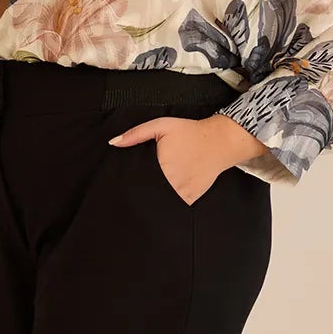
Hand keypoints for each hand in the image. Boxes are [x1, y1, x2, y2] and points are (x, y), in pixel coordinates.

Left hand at [107, 113, 268, 204]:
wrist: (219, 142)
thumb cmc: (190, 132)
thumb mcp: (161, 126)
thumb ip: (136, 134)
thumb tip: (113, 142)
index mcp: (161, 166)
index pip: (136, 183)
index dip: (126, 186)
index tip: (118, 188)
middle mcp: (171, 183)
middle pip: (146, 196)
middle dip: (136, 196)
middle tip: (126, 196)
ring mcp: (182, 193)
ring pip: (159, 204)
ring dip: (150, 203)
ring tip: (140, 202)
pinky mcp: (190, 198)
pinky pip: (174, 207)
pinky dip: (166, 205)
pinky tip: (160, 200)